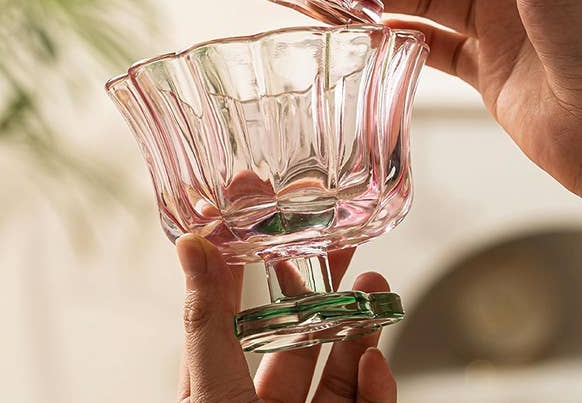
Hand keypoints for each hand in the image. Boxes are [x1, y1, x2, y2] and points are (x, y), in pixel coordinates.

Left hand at [175, 234, 396, 402]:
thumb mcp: (211, 390)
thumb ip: (208, 323)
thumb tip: (191, 247)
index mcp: (219, 385)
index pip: (233, 309)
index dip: (245, 258)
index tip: (260, 209)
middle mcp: (262, 401)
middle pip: (296, 330)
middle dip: (321, 284)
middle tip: (337, 240)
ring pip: (339, 365)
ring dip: (360, 323)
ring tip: (374, 283)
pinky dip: (378, 386)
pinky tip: (375, 363)